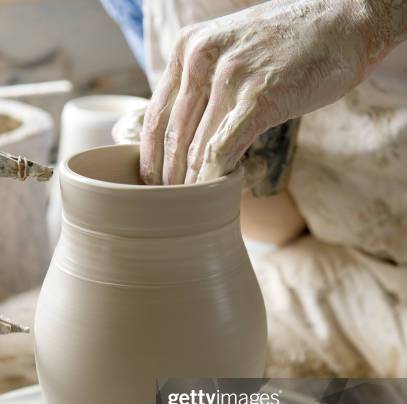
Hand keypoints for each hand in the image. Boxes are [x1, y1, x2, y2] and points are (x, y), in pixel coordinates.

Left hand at [140, 0, 406, 185]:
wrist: (343, 23)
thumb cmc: (288, 45)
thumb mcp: (230, 51)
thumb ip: (204, 86)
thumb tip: (189, 134)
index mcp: (187, 48)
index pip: (156, 116)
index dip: (152, 158)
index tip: (154, 185)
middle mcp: (201, 58)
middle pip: (173, 136)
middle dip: (170, 178)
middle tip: (171, 205)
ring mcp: (230, 76)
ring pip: (199, 147)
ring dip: (194, 183)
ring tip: (193, 207)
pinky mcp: (260, 96)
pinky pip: (226, 148)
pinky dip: (220, 175)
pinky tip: (220, 191)